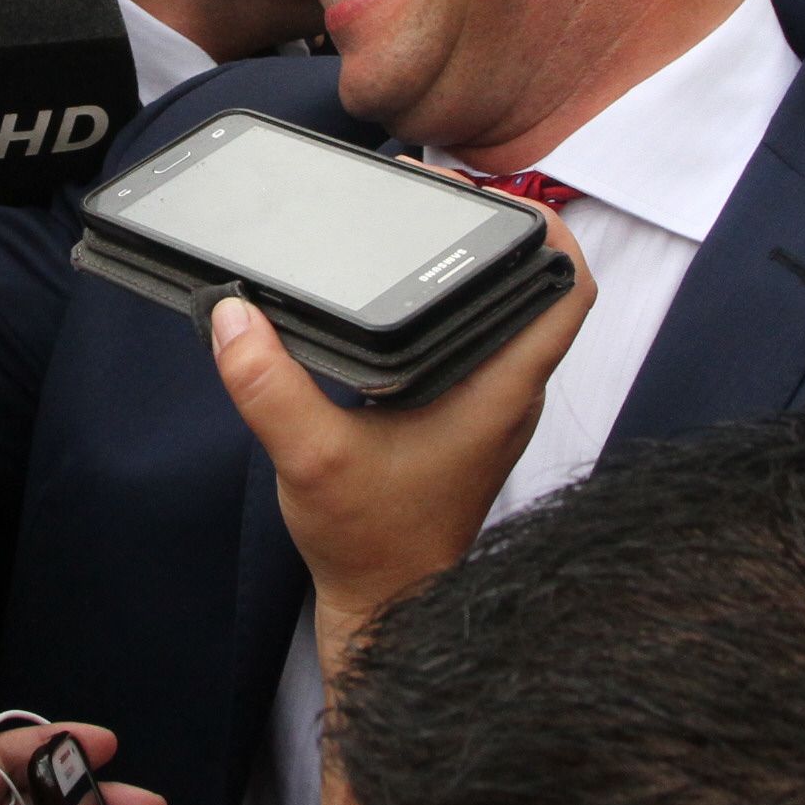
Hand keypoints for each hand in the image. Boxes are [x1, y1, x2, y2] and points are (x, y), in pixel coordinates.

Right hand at [208, 205, 592, 671]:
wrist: (388, 609)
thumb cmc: (372, 545)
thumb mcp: (311, 458)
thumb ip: (269, 385)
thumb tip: (234, 316)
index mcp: (499, 391)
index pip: (570, 293)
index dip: (551, 231)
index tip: (499, 198)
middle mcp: (508, 393)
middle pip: (537, 288)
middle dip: (499, 232)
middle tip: (441, 195)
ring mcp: (490, 406)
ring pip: (507, 313)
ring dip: (473, 267)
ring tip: (420, 226)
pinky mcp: (466, 418)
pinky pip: (476, 340)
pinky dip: (450, 303)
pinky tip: (401, 290)